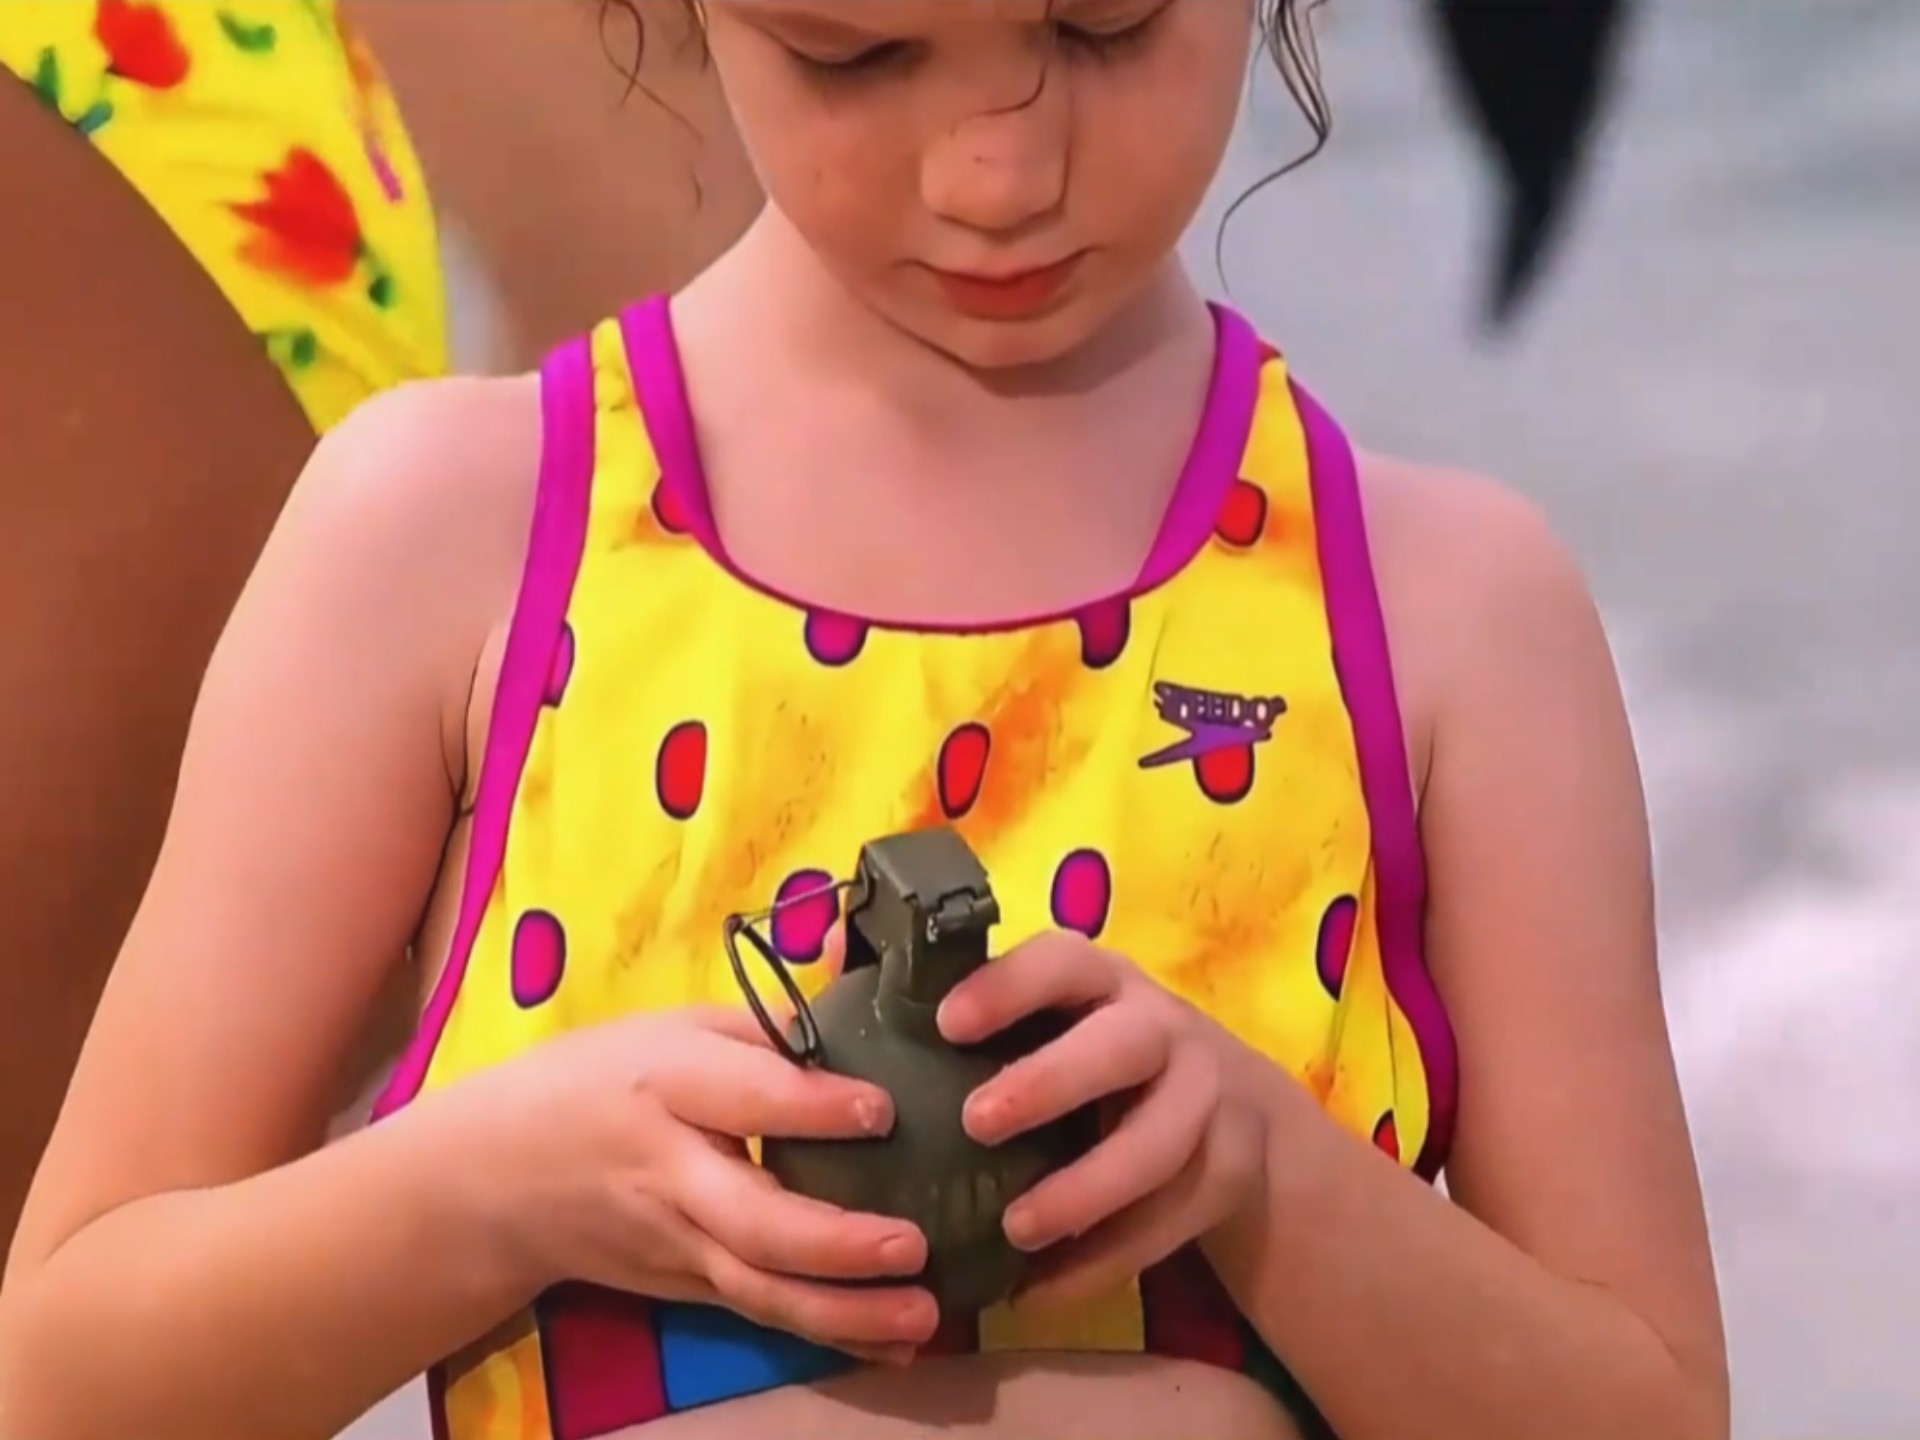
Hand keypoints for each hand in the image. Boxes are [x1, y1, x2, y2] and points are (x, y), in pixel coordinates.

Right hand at [481, 1005, 938, 1360]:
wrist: (497, 1178)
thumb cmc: (598, 1079)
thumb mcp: (668, 1029)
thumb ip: (763, 1028)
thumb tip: (868, 1006)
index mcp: (665, 1084)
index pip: (743, 1099)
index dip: (812, 1106)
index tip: (882, 1109)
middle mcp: (670, 1173)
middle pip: (751, 1219)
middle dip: (835, 1241)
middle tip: (912, 1244)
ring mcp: (677, 1244)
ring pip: (760, 1287)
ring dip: (845, 1309)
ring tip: (922, 1314)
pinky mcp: (686, 1288)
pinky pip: (761, 1311)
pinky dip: (830, 1333)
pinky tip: (896, 1342)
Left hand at [940, 931, 1269, 1309]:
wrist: (1236, 1110)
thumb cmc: (1097, 1052)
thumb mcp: (1049, 1012)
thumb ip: (947, 987)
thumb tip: (834, 941)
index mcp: (1103, 981)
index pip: (1063, 963)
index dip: (1009, 987)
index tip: (947, 1023)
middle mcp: (1162, 1028)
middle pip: (1122, 1046)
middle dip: (1051, 1082)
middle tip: (976, 1122)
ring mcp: (1205, 1099)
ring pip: (1158, 1145)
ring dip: (1086, 1191)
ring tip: (1015, 1230)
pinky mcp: (1225, 1172)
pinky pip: (1168, 1223)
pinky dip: (1104, 1262)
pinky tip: (1040, 1290)